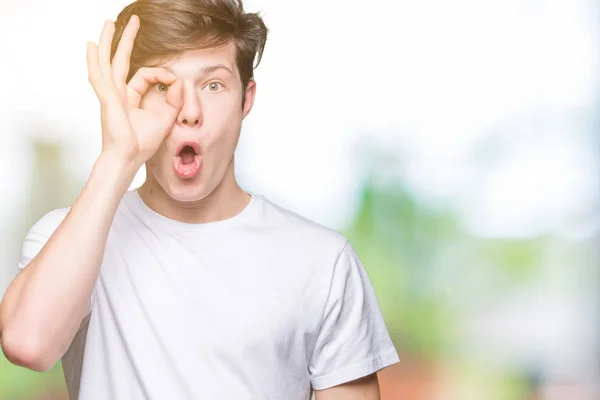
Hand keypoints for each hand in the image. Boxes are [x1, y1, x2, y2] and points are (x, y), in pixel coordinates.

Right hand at [86, 16, 183, 166]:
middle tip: (133, 21)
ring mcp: (109, 94)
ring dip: (107, 41)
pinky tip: (91, 46)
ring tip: (108, 23)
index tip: (175, 83)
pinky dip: (94, 60)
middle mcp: (117, 93)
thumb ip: (174, 100)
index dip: (162, 74)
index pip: (145, 75)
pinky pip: (98, 75)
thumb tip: (180, 82)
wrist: (128, 158)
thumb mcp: (166, 118)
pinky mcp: (107, 98)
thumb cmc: (143, 144)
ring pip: (106, 61)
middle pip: (119, 60)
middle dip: (126, 40)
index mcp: (130, 98)